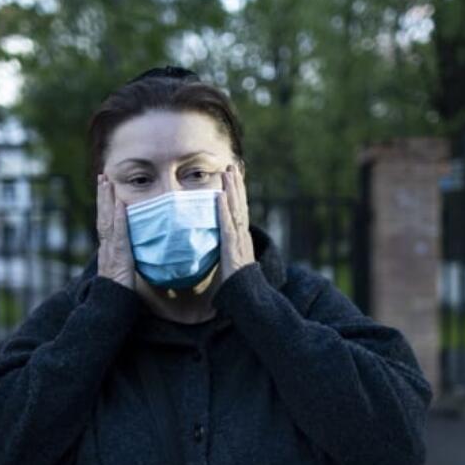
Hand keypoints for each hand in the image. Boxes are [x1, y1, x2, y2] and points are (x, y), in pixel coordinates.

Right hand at [96, 174, 135, 288]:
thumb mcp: (124, 274)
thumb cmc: (119, 294)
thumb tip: (135, 255)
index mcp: (108, 250)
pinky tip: (120, 205)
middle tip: (102, 176)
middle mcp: (106, 247)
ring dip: (107, 200)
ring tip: (106, 182)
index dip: (105, 206)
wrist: (111, 307)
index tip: (106, 188)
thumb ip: (127, 262)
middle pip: (103, 216)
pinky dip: (119, 218)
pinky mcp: (118, 256)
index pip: (106, 222)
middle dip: (103, 196)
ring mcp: (110, 251)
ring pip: (107, 220)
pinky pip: (118, 234)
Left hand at [217, 163, 255, 283]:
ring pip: (235, 210)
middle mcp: (243, 236)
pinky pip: (227, 226)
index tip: (234, 177)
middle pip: (240, 205)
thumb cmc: (238, 286)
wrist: (249, 299)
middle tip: (232, 165)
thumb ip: (226, 253)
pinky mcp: (233, 248)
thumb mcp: (230, 264)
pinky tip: (219, 196)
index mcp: (242, 238)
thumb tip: (215, 246)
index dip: (237, 193)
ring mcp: (239, 241)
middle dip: (236, 184)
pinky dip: (223, 210)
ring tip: (227, 172)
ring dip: (231, 190)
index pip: (240, 210)